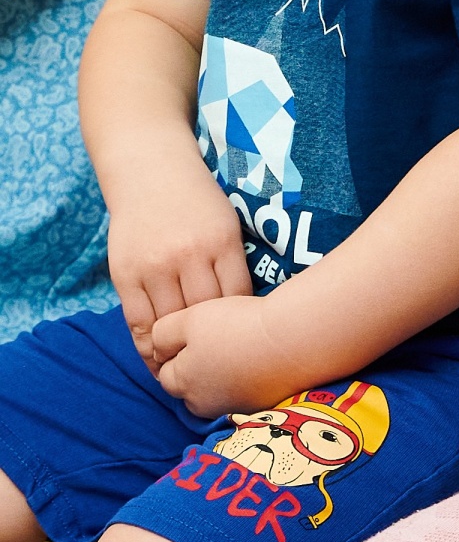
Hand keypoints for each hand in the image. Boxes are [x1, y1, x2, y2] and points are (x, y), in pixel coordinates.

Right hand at [107, 150, 250, 362]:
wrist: (149, 170)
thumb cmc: (196, 202)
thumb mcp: (227, 224)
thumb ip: (233, 263)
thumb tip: (250, 313)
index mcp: (222, 242)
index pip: (238, 298)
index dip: (241, 326)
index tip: (246, 344)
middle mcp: (188, 255)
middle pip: (206, 316)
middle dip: (213, 344)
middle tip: (221, 368)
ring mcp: (154, 266)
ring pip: (171, 324)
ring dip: (179, 351)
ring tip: (189, 371)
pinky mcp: (126, 274)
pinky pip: (139, 322)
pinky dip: (148, 346)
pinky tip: (158, 360)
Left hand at [149, 294, 281, 419]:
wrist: (292, 340)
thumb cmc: (236, 326)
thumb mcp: (189, 319)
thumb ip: (163, 335)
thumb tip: (157, 350)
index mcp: (182, 382)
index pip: (164, 372)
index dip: (173, 350)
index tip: (194, 331)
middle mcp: (202, 404)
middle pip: (188, 387)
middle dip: (193, 368)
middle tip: (214, 339)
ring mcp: (231, 408)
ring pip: (214, 392)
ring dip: (218, 376)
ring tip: (236, 349)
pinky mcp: (259, 407)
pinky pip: (241, 394)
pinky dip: (243, 380)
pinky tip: (255, 360)